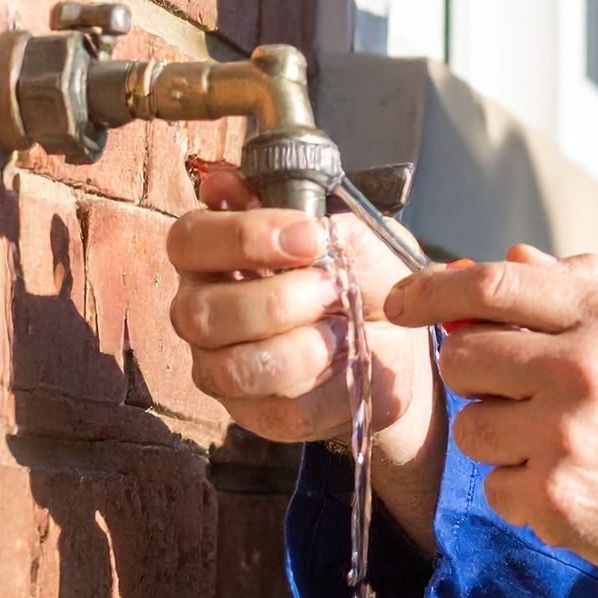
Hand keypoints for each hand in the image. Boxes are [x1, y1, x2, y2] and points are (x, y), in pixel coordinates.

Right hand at [166, 169, 435, 461]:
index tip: (309, 236)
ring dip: (304, 345)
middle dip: (277, 300)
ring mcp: (224, 368)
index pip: (189, 241)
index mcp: (218, 255)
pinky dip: (328, 383)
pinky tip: (348, 360)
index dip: (242, 237)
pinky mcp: (260, 414)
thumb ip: (298, 206)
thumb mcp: (353, 231)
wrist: (407, 338)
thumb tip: (226, 182)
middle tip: (333, 287)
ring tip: (346, 326)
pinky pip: (282, 408)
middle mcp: (206, 311)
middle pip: (200, 314)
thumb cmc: (367, 276)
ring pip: (234, 368)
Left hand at [384, 246, 597, 597]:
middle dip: (479, 375)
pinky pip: (495, 486)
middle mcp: (582, 369)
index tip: (403, 299)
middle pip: (464, 356)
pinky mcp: (554, 497)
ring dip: (502, 438)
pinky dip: (524, 490)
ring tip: (561, 444)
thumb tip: (513, 258)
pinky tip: (574, 484)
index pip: (492, 286)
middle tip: (525, 392)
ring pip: (471, 426)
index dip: (432, 289)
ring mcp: (564, 436)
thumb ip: (587, 284)